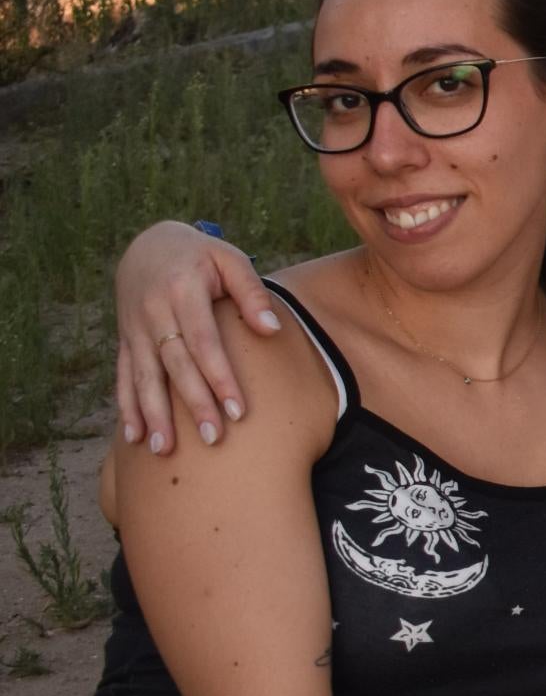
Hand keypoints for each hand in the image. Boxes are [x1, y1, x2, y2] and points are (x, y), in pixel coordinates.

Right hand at [115, 221, 275, 453]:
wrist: (148, 245)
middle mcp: (153, 312)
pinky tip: (134, 437)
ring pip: (144, 377)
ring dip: (154, 415)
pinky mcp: (125, 340)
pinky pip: (124, 377)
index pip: (204, 342)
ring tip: (164, 449)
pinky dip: (127, 407)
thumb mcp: (230, 260)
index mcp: (182, 291)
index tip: (238, 411)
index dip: (220, 377)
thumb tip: (271, 330)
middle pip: (176, 365)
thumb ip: (252, 293)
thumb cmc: (201, 256)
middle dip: (193, 404)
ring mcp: (134, 329)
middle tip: (213, 439)